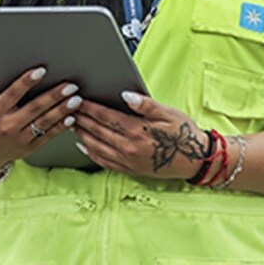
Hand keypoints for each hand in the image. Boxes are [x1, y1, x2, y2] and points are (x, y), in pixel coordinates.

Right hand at [0, 64, 82, 170]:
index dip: (27, 82)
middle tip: (69, 86)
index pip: (13, 93)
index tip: (41, 71)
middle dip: (54, 96)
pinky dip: (61, 127)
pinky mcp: (29, 147)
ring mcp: (20, 138)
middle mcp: (8, 126)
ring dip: (62, 111)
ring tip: (75, 100)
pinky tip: (71, 118)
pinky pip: (47, 136)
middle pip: (34, 108)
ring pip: (44, 122)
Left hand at [73, 91, 209, 179]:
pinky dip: (90, 152)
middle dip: (81, 118)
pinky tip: (83, 145)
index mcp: (138, 131)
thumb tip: (126, 95)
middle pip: (97, 131)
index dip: (90, 107)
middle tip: (68, 108)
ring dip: (82, 134)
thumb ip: (146, 104)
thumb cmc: (184, 134)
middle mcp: (129, 148)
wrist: (195, 160)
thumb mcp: (169, 113)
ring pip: (96, 146)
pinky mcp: (130, 169)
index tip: (78, 99)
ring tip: (71, 124)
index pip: (106, 117)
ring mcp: (128, 161)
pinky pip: (104, 161)